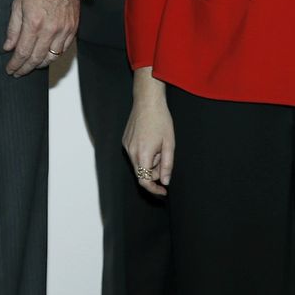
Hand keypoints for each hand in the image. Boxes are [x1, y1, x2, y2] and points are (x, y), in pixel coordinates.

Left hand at [2, 0, 78, 75]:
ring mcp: (64, 30)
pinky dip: (54, 55)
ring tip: (31, 66)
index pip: (23, 52)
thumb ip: (13, 28)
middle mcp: (50, 30)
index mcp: (34, 23)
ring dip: (40, 64)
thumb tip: (8, 46)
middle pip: (37, 58)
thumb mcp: (17, 4)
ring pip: (52, 57)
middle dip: (26, 68)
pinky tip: (46, 56)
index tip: (11, 69)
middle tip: (18, 72)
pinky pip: (64, 49)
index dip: (16, 64)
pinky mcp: (73, 29)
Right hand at [123, 69, 172, 195]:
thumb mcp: (169, 145)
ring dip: (149, 162)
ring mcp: (126, 145)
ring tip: (158, 146)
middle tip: (165, 158)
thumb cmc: (161, 121)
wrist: (147, 102)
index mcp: (142, 154)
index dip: (154, 189)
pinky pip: (135, 154)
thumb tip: (165, 181)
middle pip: (141, 173)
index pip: (144, 181)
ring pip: (138, 163)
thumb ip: (167, 165)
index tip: (164, 192)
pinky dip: (144, 154)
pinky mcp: (125, 140)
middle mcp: (130, 152)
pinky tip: (150, 141)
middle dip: (154, 172)